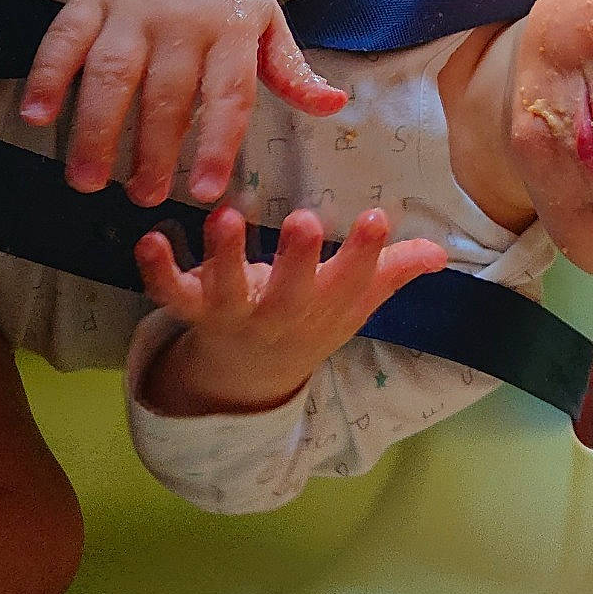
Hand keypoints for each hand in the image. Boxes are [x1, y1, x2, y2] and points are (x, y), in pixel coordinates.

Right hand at [20, 0, 346, 205]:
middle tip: (142, 197)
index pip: (228, 94)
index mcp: (231, 30)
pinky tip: (36, 116)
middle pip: (165, 92)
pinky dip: (47, 74)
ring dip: (95, 127)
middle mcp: (181, 20)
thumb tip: (334, 106)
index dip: (216, 143)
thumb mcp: (268, 23)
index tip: (205, 191)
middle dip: (152, 149)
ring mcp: (132, 8)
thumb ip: (292, 71)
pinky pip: (64, 37)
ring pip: (111, 71)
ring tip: (86, 179)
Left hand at [134, 205, 447, 415]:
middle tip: (305, 222)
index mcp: (325, 304)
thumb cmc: (309, 319)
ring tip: (224, 218)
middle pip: (292, 291)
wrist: (248, 376)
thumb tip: (441, 251)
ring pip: (228, 290)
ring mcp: (235, 313)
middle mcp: (281, 312)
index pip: (354, 280)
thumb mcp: (353, 300)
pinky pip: (171, 293)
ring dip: (225, 256)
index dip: (366, 252)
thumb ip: (392, 270)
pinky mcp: (193, 309)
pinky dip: (157, 270)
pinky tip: (150, 239)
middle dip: (299, 260)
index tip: (377, 216)